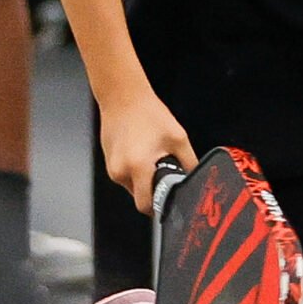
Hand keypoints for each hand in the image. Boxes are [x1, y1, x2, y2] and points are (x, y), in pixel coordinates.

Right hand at [102, 90, 197, 213]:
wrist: (123, 97)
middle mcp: (120, 171)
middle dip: (153, 190)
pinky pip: (125, 175)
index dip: (159, 206)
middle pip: (139, 197)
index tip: (169, 200)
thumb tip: (194, 179)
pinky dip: (135, 170)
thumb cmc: (148, 113)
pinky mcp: (108, 161)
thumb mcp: (179, 138)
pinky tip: (142, 152)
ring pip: (132, 186)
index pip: (146, 205)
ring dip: (144, 179)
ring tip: (152, 156)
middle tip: (164, 172)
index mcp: (138, 167)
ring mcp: (111, 167)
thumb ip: (189, 163)